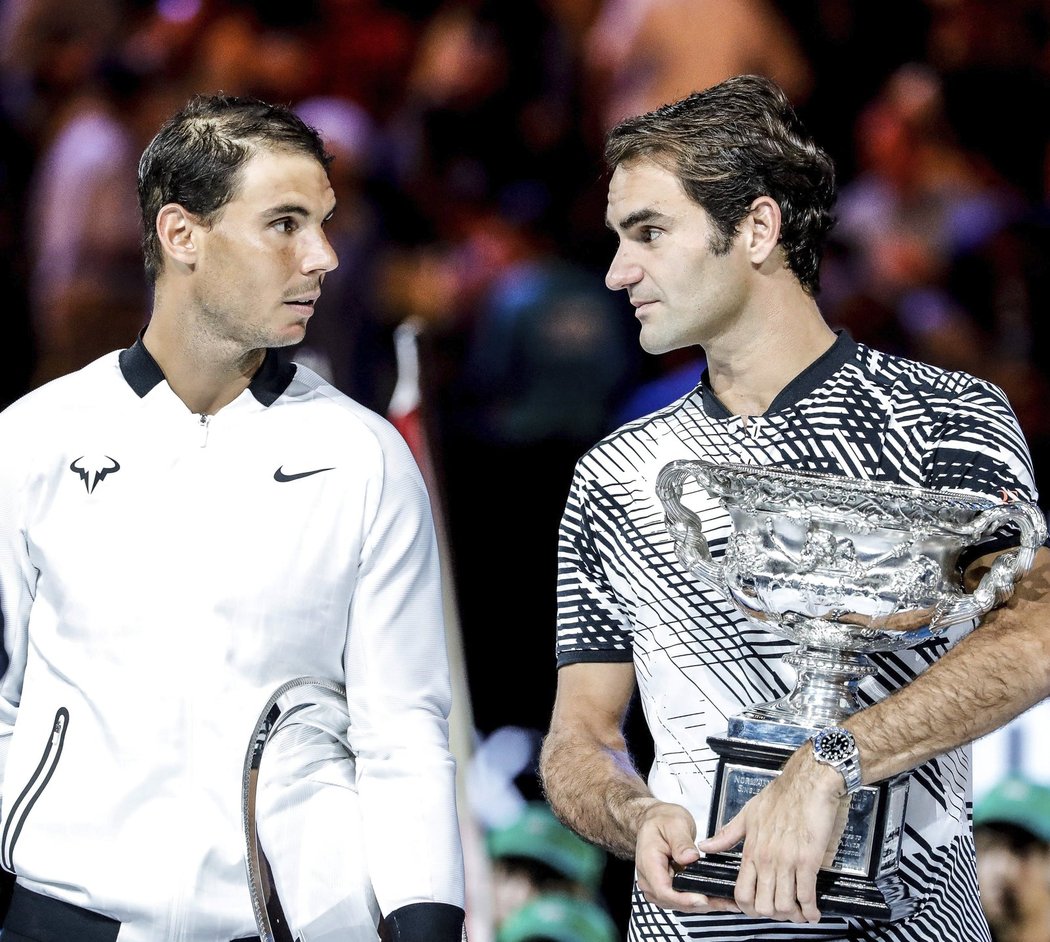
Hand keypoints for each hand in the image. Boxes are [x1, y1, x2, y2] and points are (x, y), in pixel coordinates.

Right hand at [634, 799, 740, 913]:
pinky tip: (715, 898)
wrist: (654, 820)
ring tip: (724, 902)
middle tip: (724, 902)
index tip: (703, 899)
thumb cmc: (662, 820)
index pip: (663, 889)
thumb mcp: (674, 824)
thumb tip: (690, 857)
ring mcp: (656, 885)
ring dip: (701, 906)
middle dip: (699, 904)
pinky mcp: (666, 887)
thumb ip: (681, 842)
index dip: (684, 899)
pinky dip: (698, 901)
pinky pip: (681, 900)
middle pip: (672, 901)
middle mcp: (649, 878)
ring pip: (678, 905)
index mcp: (648, 861)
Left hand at [697, 752, 848, 922]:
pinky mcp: (808, 860)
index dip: (748, 909)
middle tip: (781, 913)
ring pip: (784, 905)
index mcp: (751, 850)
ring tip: (798, 912)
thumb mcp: (747, 814)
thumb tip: (706, 847)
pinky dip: (810, 910)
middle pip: (763, 906)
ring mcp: (787, 861)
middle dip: (773, 916)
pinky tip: (812, 911)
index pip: (741, 892)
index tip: (758, 910)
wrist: (807, 783)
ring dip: (792, 915)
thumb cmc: (780, 796)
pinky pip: (806, 895)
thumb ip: (727, 835)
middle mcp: (766, 859)